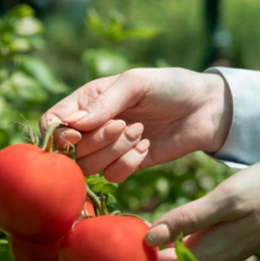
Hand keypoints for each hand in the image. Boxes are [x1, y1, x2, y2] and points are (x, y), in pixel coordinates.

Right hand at [40, 68, 231, 181]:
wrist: (207, 108)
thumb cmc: (170, 86)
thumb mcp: (137, 83)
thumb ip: (105, 102)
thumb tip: (74, 124)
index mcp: (88, 100)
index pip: (52, 121)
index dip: (59, 133)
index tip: (80, 133)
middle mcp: (93, 126)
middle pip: (71, 150)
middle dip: (98, 141)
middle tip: (127, 125)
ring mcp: (110, 148)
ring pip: (91, 167)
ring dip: (116, 152)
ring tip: (140, 132)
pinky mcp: (128, 165)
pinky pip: (113, 177)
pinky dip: (129, 164)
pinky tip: (147, 147)